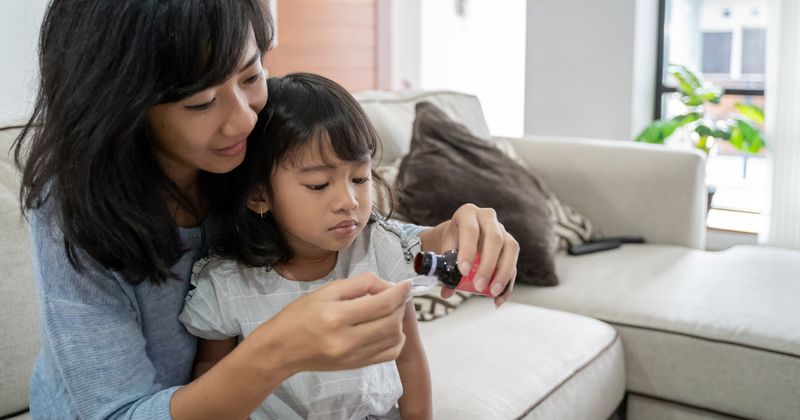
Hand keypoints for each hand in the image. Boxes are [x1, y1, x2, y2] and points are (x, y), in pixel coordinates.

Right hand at [257, 272, 410, 373]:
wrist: (281, 349)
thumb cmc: (299, 315)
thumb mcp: (326, 291)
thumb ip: (359, 284)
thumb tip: (387, 285)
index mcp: (337, 316)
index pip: (382, 303)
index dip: (400, 291)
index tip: (406, 283)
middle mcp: (347, 340)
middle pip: (391, 321)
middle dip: (400, 304)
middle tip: (397, 294)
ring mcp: (353, 356)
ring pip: (394, 338)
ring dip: (399, 321)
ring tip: (391, 309)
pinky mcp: (356, 366)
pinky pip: (389, 354)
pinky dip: (396, 340)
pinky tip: (389, 328)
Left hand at [420, 204, 518, 306]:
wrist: (461, 234)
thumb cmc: (453, 240)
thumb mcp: (445, 248)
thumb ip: (445, 268)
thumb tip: (447, 292)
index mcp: (467, 213)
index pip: (470, 230)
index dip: (468, 250)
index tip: (464, 271)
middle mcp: (488, 217)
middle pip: (494, 239)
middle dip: (487, 265)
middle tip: (478, 286)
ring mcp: (503, 229)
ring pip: (510, 249)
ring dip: (503, 274)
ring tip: (493, 293)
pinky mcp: (511, 244)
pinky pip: (514, 263)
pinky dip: (508, 283)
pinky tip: (499, 298)